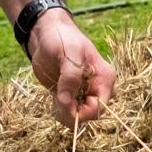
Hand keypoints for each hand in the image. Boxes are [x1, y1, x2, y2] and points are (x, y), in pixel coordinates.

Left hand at [25, 9, 114, 124]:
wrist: (46, 35)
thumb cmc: (61, 38)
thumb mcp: (68, 53)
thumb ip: (70, 77)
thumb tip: (67, 103)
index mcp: (105, 78)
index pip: (99, 108)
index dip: (81, 112)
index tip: (62, 104)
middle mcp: (99, 88)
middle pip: (90, 115)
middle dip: (73, 113)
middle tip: (57, 100)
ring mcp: (87, 93)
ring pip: (80, 116)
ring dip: (66, 113)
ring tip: (55, 98)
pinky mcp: (73, 96)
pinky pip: (71, 113)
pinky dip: (61, 111)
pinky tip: (54, 99)